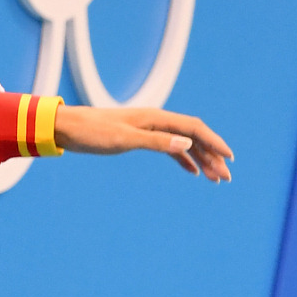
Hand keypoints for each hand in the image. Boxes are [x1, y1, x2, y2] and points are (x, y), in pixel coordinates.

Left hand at [53, 105, 232, 181]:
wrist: (65, 128)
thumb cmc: (91, 132)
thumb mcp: (123, 139)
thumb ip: (155, 141)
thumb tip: (187, 142)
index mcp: (154, 118)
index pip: (194, 128)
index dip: (214, 142)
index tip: (230, 159)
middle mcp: (154, 121)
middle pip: (192, 136)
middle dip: (212, 155)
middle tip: (226, 178)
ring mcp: (147, 129)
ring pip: (182, 143)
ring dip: (200, 159)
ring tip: (215, 178)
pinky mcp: (138, 137)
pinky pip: (169, 147)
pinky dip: (183, 158)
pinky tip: (193, 171)